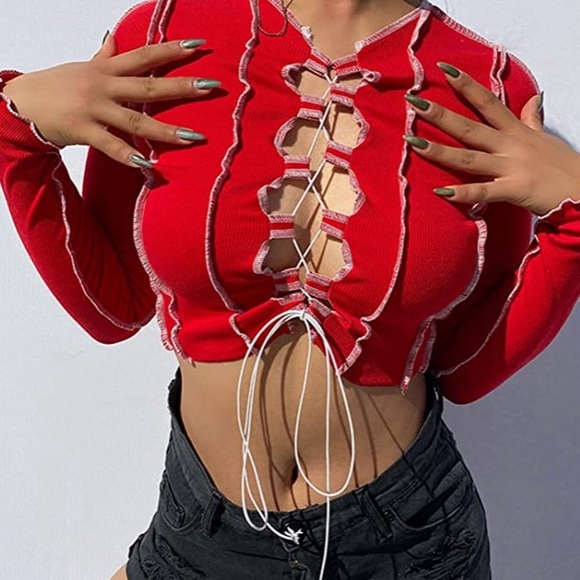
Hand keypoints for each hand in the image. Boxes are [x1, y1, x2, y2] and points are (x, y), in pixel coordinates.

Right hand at [1, 34, 218, 167]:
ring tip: (195, 136)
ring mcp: (94, 109)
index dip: (171, 50)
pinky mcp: (83, 131)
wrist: (19, 103)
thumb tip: (114, 36)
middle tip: (211, 87)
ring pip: (136, 120)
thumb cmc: (56, 85)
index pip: (144, 56)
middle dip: (181, 86)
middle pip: (148, 86)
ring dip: (167, 130)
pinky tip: (149, 166)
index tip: (199, 45)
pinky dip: (129, 156)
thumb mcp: (82, 67)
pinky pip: (110, 145)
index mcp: (106, 69)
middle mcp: (103, 86)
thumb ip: (103, 56)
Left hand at [402, 62, 579, 215]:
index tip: (444, 70)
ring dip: (439, 151)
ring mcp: (511, 167)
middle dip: (440, 115)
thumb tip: (534, 98)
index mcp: (515, 131)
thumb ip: (531, 119)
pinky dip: (463, 193)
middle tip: (413, 103)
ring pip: (469, 158)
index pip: (487, 102)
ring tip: (413, 143)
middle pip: (469, 127)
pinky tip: (441, 192)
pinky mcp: (514, 190)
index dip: (466, 85)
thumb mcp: (544, 137)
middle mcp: (510, 146)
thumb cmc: (563, 165)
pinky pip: (484, 192)